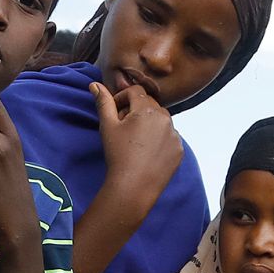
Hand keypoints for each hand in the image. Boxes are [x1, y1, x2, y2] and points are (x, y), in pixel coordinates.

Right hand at [90, 78, 183, 214]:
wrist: (133, 187)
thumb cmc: (118, 156)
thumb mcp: (107, 127)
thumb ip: (103, 103)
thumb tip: (95, 84)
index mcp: (147, 109)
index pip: (135, 92)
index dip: (122, 99)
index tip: (114, 113)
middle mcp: (165, 118)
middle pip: (150, 105)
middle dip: (136, 111)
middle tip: (123, 128)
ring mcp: (174, 135)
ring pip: (161, 121)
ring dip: (149, 124)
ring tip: (135, 142)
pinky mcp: (178, 150)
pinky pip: (169, 138)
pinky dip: (159, 140)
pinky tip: (146, 153)